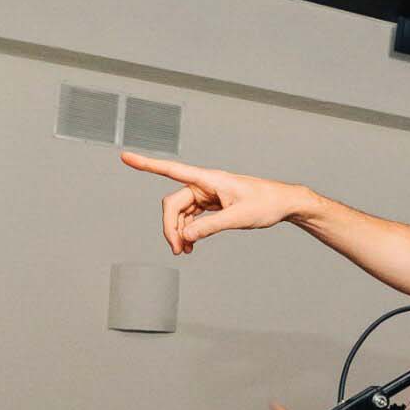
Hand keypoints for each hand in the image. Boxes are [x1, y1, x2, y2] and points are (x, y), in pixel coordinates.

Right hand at [121, 152, 309, 253]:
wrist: (283, 203)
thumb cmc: (265, 204)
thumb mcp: (238, 217)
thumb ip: (210, 227)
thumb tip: (185, 237)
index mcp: (209, 179)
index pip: (172, 170)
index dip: (146, 165)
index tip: (125, 157)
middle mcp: (204, 184)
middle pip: (173, 203)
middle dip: (171, 227)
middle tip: (177, 250)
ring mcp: (207, 194)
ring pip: (181, 213)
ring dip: (179, 232)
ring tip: (185, 252)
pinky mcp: (212, 204)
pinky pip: (191, 217)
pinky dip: (189, 231)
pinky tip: (191, 246)